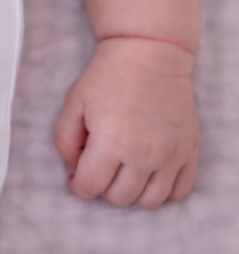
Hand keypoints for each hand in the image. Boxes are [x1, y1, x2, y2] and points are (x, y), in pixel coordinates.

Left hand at [54, 36, 198, 207]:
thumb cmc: (108, 76)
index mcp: (112, 141)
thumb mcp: (73, 103)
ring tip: (124, 169)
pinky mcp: (189, 150)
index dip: (77, 184)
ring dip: (133, 192)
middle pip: (119, 198)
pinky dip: (164, 188)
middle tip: (100, 165)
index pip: (90, 188)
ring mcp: (171, 154)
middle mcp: (144, 153)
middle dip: (103, 187)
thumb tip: (73, 170)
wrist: (149, 52)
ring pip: (150, 201)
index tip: (77, 173)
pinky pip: (180, 190)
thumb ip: (64, 141)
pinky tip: (150, 170)